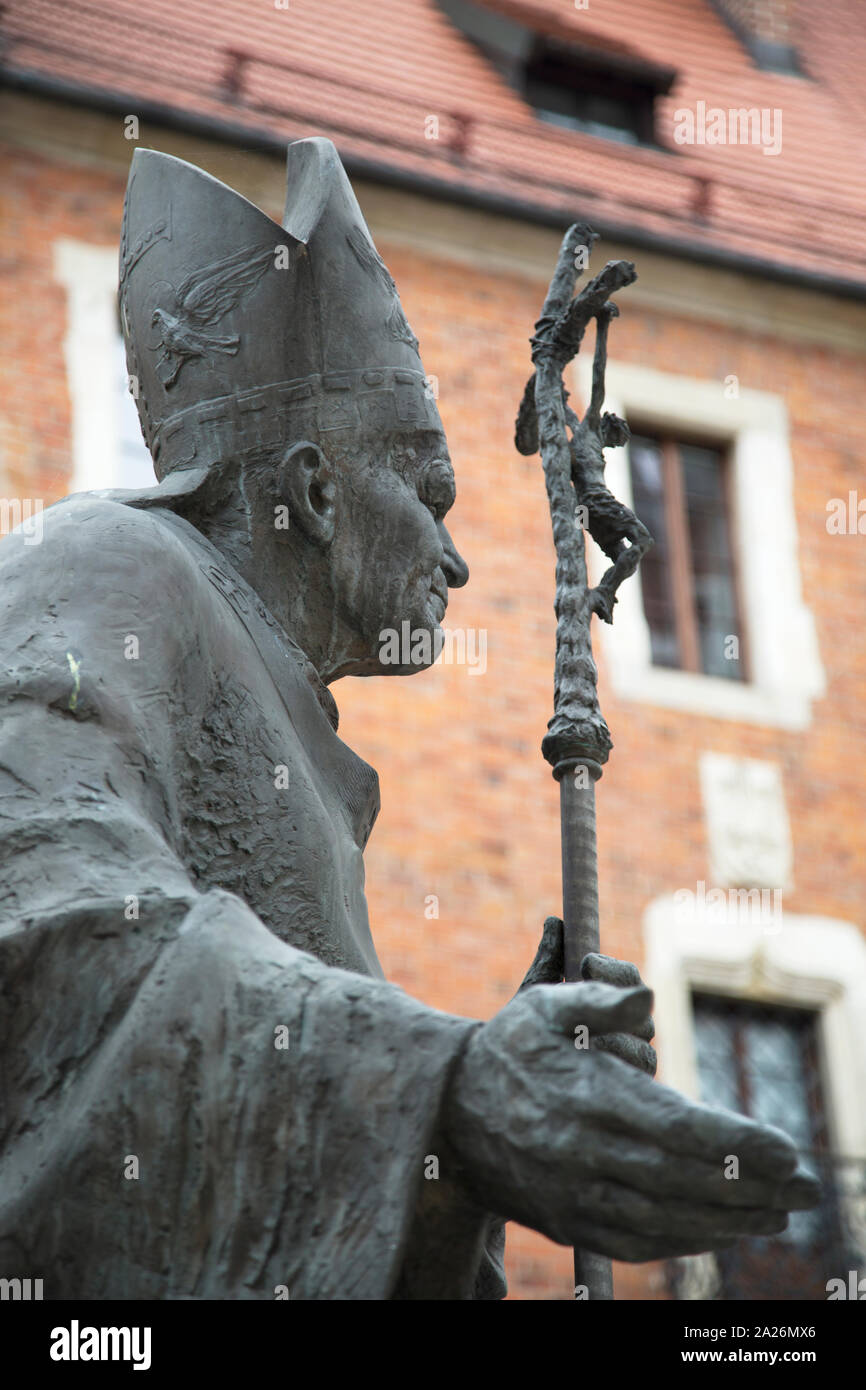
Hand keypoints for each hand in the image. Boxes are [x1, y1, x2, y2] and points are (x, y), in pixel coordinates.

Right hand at [444, 977, 819, 1260]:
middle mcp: (582, 1153)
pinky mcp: (569, 1222)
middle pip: (684, 1180)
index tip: (786, 1149)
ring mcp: (574, 1195)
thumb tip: (648, 1001)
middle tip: (806, 1189)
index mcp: (585, 1097)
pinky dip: (686, 1241)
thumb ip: (600, 996)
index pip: (677, 1129)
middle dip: (753, 1188)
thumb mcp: (544, 1004)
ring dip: (731, 1220)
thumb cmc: (510, 1048)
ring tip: (778, 1214)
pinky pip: (638, 1241)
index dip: (737, 1144)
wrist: (448, 1113)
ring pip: (666, 1218)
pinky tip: (722, 1229)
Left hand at [517, 917, 654, 1075]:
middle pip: (641, 1011)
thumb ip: (548, 961)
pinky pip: (636, 1079)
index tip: (585, 961)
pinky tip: (589, 1065)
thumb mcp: (534, 996)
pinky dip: (615, 1071)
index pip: (627, 976)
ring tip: (584, 1037)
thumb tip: (555, 921)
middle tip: (586, 999)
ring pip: (642, 1047)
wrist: (509, 1076)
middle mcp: (628, 1027)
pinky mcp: (628, 1092)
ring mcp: (632, 1061)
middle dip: (616, 1003)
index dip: (612, 968)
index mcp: (609, 997)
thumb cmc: (526, 1031)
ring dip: (615, 1040)